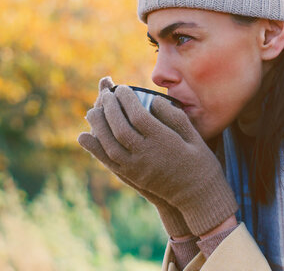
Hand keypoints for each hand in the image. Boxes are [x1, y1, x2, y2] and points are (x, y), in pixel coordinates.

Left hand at [84, 85, 236, 235]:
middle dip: (110, 108)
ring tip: (92, 110)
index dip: (127, 100)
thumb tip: (153, 99)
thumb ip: (174, 116)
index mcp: (165, 141)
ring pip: (110, 145)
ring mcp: (137, 168)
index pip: (138, 116)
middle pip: (120, 128)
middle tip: (106, 94)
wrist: (198, 195)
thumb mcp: (194, 135)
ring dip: (98, 126)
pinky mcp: (132, 177)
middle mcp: (148, 155)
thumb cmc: (199, 161)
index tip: (123, 88)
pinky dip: (94, 148)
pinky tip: (83, 136)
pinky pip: (108, 162)